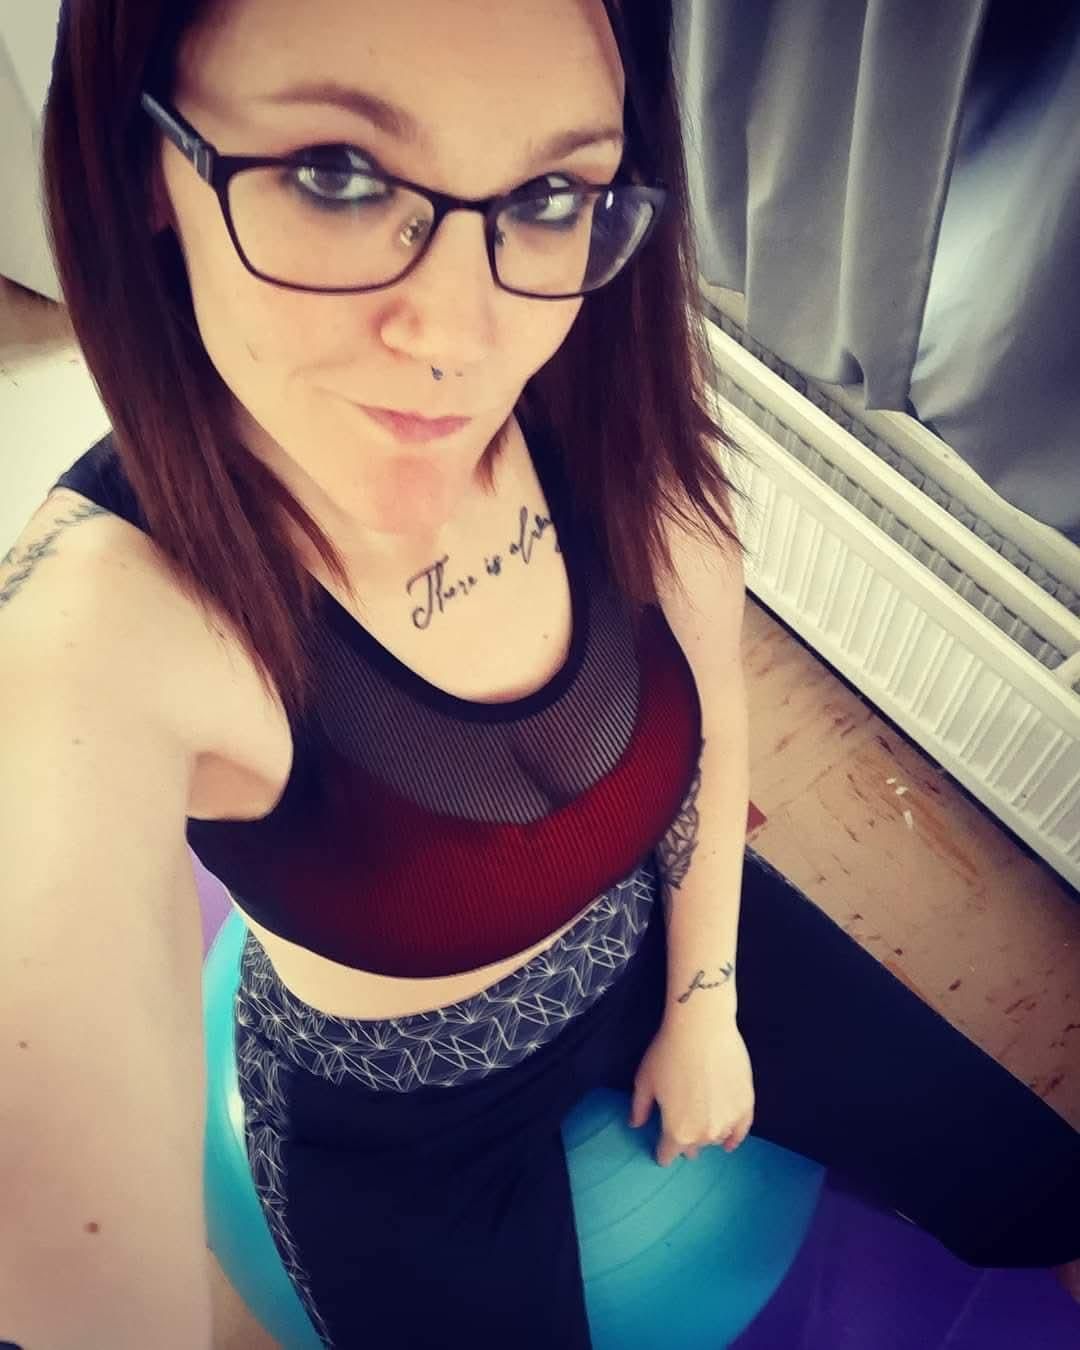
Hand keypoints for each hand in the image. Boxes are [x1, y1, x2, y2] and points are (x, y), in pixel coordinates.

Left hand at [628, 1017, 754, 1166]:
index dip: (662, 1151)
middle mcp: (704, 1134)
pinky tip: (728, 1143)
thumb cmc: (669, 1052)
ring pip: (715, 1138)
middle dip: (684, 1141)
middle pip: (692, 1148)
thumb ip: (640, 1108)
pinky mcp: (746, 1106)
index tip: (660, 1147)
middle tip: (680, 1127)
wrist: (702, 1028)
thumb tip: (635, 1124)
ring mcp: (728, 1121)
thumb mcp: (644, 1081)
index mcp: (677, 1132)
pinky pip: (741, 1132)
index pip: (668, 1154)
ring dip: (707, 1134)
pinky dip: (733, 1138)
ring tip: (701, 1123)